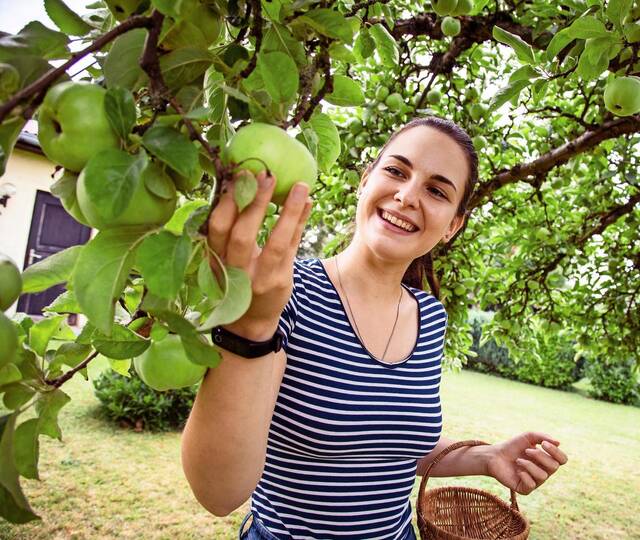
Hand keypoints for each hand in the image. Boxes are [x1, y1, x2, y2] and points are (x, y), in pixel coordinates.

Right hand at [206, 170, 311, 339]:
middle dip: (254, 203)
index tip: (238, 174)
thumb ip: (228, 228)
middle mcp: (235, 270)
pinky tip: (307, 202)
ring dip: (288, 211)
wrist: (248, 321)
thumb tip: (240, 182)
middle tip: (266, 174)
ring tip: (300, 185)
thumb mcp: (223, 256)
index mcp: (216, 258)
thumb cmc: (235, 277)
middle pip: (242, 234)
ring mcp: (260, 277)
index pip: (217, 228)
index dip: (227, 202)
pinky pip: (293, 247)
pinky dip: (300, 223)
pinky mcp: (281, 280)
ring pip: (275, 242)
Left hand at [485, 432, 567, 494]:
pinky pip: (532, 485)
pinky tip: (517, 471)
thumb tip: (558, 442)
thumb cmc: (513, 446)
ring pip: (543, 476)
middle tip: (527, 450)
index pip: (562, 459)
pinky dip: (524, 475)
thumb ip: (543, 437)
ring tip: (518, 460)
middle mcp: (544, 472)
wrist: (495, 455)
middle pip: (554, 467)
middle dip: (540, 456)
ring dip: (529, 464)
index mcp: (547, 460)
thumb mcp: (528, 437)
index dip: (556, 452)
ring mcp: (536, 481)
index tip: (543, 444)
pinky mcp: (525, 489)